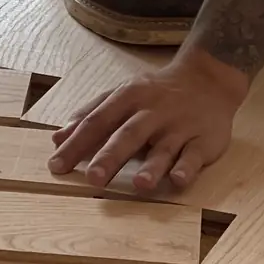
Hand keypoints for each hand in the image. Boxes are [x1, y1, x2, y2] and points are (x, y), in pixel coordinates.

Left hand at [48, 50, 247, 192]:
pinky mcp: (204, 140)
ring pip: (163, 148)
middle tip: (92, 178)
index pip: (97, 121)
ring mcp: (179, 127)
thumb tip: (57, 138)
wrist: (207, 78)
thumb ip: (90, 114)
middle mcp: (152, 112)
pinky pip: (195, 156)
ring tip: (138, 185)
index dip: (76, 143)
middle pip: (128, 134)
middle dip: (110, 156)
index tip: (56, 166)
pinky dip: (187, 168)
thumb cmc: (155, 91)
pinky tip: (178, 180)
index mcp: (128, 98)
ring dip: (151, 167)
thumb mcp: (121, 94)